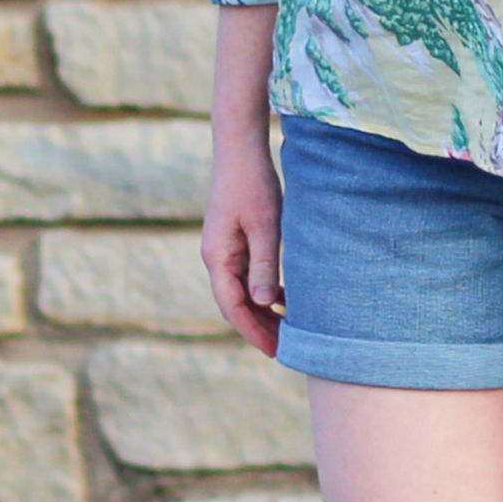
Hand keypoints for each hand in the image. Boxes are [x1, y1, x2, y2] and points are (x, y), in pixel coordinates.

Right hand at [201, 139, 283, 354]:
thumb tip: (264, 304)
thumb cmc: (253, 184)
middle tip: (285, 349)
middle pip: (235, 304)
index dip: (253, 332)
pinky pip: (246, 276)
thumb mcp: (264, 226)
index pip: (233, 307)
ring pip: (242, 292)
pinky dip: (263, 291)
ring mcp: (223, 250)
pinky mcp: (234, 241)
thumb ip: (264, 265)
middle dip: (258, 328)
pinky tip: (284, 299)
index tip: (275, 352)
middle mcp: (216, 257)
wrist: (240, 150)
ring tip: (286, 330)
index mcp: (218, 257)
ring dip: (261, 312)